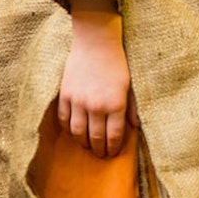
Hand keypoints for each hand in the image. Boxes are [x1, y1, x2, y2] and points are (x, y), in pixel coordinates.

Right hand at [58, 0, 136, 157]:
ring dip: (83, 143)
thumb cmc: (117, 63)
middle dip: (99, 150)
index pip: (114, 136)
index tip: (113, 154)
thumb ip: (132, 107)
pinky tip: (73, 132)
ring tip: (87, 146)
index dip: (113, 148)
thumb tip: (135, 127)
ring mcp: (78, 101)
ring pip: (77, 133)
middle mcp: (96, 106)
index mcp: (115, 104)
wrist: (96, 43)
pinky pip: (63, 119)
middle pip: (95, 138)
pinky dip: (68, 129)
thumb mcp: (130, 85)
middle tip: (101, 155)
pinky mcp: (65, 95)